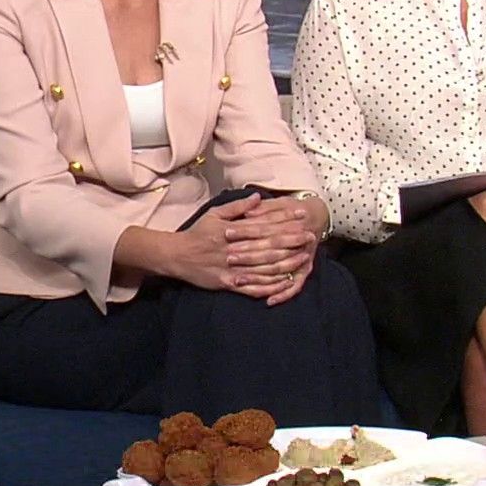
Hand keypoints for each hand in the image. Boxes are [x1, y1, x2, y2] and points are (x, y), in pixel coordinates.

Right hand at [159, 194, 311, 300]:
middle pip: (268, 245)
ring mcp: (232, 269)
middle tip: (311, 235)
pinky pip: (253, 287)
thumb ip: (237, 207)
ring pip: (264, 267)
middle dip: (292, 240)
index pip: (263, 224)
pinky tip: (285, 282)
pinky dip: (270, 286)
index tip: (301, 215)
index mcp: (231, 231)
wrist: (175, 256)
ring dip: (286, 263)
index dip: (284, 219)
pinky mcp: (228, 284)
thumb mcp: (213, 214)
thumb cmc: (196, 233)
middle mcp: (233, 250)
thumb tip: (258, 197)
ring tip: (304, 257)